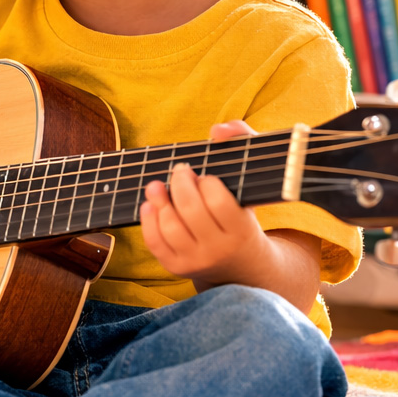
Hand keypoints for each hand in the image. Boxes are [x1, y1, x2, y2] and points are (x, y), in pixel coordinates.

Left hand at [139, 120, 268, 286]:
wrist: (242, 263)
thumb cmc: (242, 210)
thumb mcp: (250, 177)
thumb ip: (242, 140)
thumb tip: (218, 129)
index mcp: (241, 230)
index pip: (218, 200)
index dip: (206, 181)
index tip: (204, 176)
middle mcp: (219, 249)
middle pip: (190, 211)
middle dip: (179, 182)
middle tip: (180, 171)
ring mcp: (196, 261)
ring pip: (170, 227)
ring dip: (159, 199)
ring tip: (158, 185)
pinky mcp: (176, 267)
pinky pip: (154, 242)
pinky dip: (147, 219)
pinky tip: (150, 203)